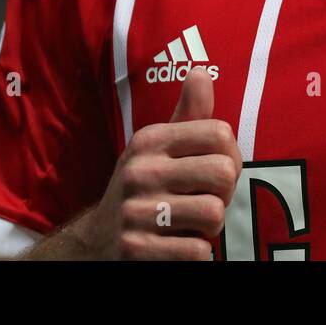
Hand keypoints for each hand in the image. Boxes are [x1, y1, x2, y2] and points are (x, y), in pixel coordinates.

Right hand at [19, 66, 241, 259]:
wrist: (96, 241)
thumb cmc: (143, 187)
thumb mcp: (157, 147)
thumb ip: (188, 114)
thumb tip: (202, 71)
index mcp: (150, 140)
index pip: (221, 134)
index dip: (230, 156)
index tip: (213, 170)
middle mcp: (140, 171)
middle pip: (224, 174)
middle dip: (223, 193)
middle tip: (204, 199)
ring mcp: (135, 212)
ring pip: (214, 215)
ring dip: (210, 227)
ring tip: (189, 223)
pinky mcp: (136, 250)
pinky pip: (197, 251)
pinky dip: (196, 253)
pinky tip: (177, 244)